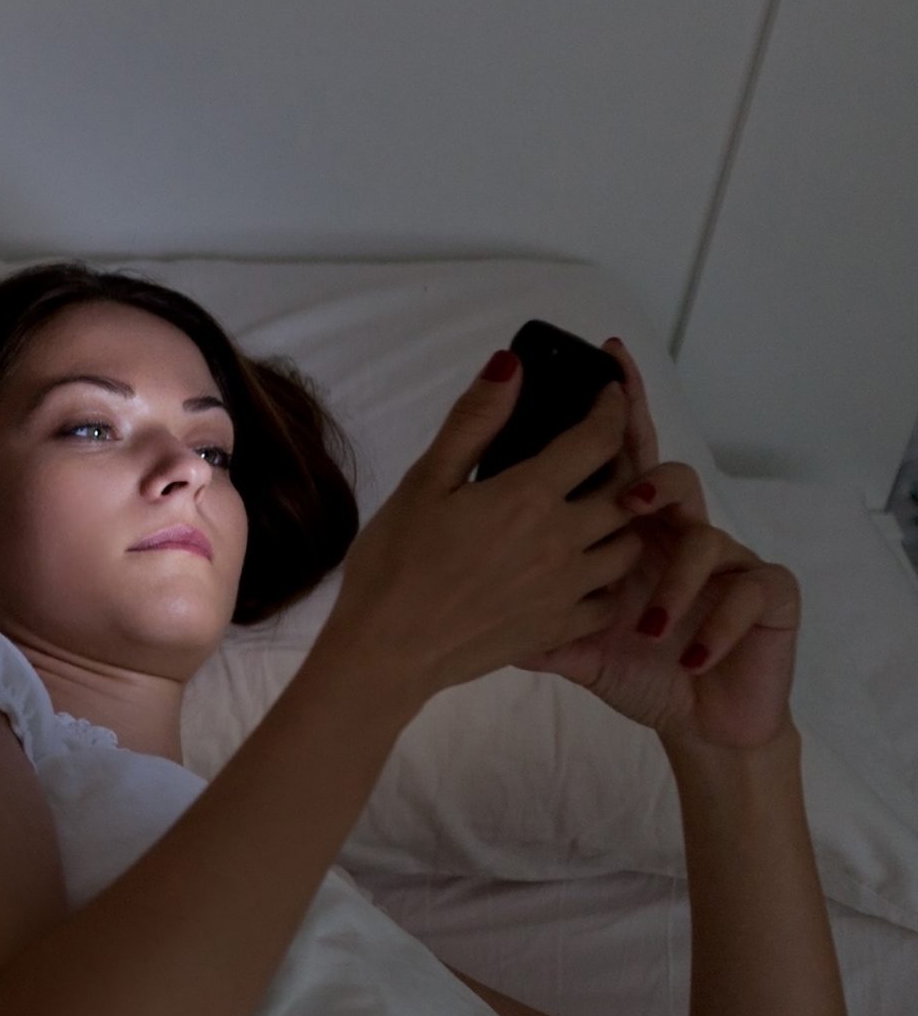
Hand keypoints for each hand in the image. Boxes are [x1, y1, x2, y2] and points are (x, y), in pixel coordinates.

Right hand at [322, 348, 647, 702]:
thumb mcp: (424, 483)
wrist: (388, 651)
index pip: (596, 440)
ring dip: (621, 524)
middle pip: (625, 493)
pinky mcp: (561, 627)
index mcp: (530, 496)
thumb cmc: (394, 563)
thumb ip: (473, 423)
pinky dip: (606, 580)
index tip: (609, 394)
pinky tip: (582, 573)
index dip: (610, 409)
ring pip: (627, 546)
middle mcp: (564, 539)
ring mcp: (569, 588)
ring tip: (597, 515)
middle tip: (603, 457)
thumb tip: (511, 365)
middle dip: (624, 467)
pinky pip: (608, 599)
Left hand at [517, 340, 797, 749]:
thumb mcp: (565, 635)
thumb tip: (470, 584)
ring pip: (704, 538)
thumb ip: (525, 595)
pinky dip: (717, 622)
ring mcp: (725, 563)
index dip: (617, 411)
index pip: (619, 458)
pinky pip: (750, 591)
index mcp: (626, 532)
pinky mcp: (765, 598)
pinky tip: (691, 656)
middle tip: (631, 497)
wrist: (697, 722)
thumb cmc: (631, 669)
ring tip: (649, 623)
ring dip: (676, 578)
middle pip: (668, 483)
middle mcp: (676, 535)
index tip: (607, 360)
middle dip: (653, 482)